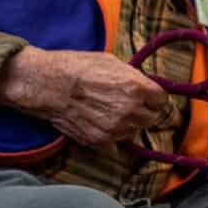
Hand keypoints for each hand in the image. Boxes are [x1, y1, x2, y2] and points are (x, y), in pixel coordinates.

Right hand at [0, 46, 168, 150]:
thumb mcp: (111, 62)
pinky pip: (116, 146)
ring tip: (109, 112)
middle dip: (144, 111)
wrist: (45, 84)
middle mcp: (130, 111)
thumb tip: (144, 85)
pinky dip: (111, 138)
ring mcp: (115, 129)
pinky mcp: (100, 142)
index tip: (148, 96)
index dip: (154, 97)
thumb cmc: (76, 67)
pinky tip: (99, 125)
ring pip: (134, 132)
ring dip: (127, 125)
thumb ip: (133, 77)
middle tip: (129, 105)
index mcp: (136, 88)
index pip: (162, 100)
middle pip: (152, 118)